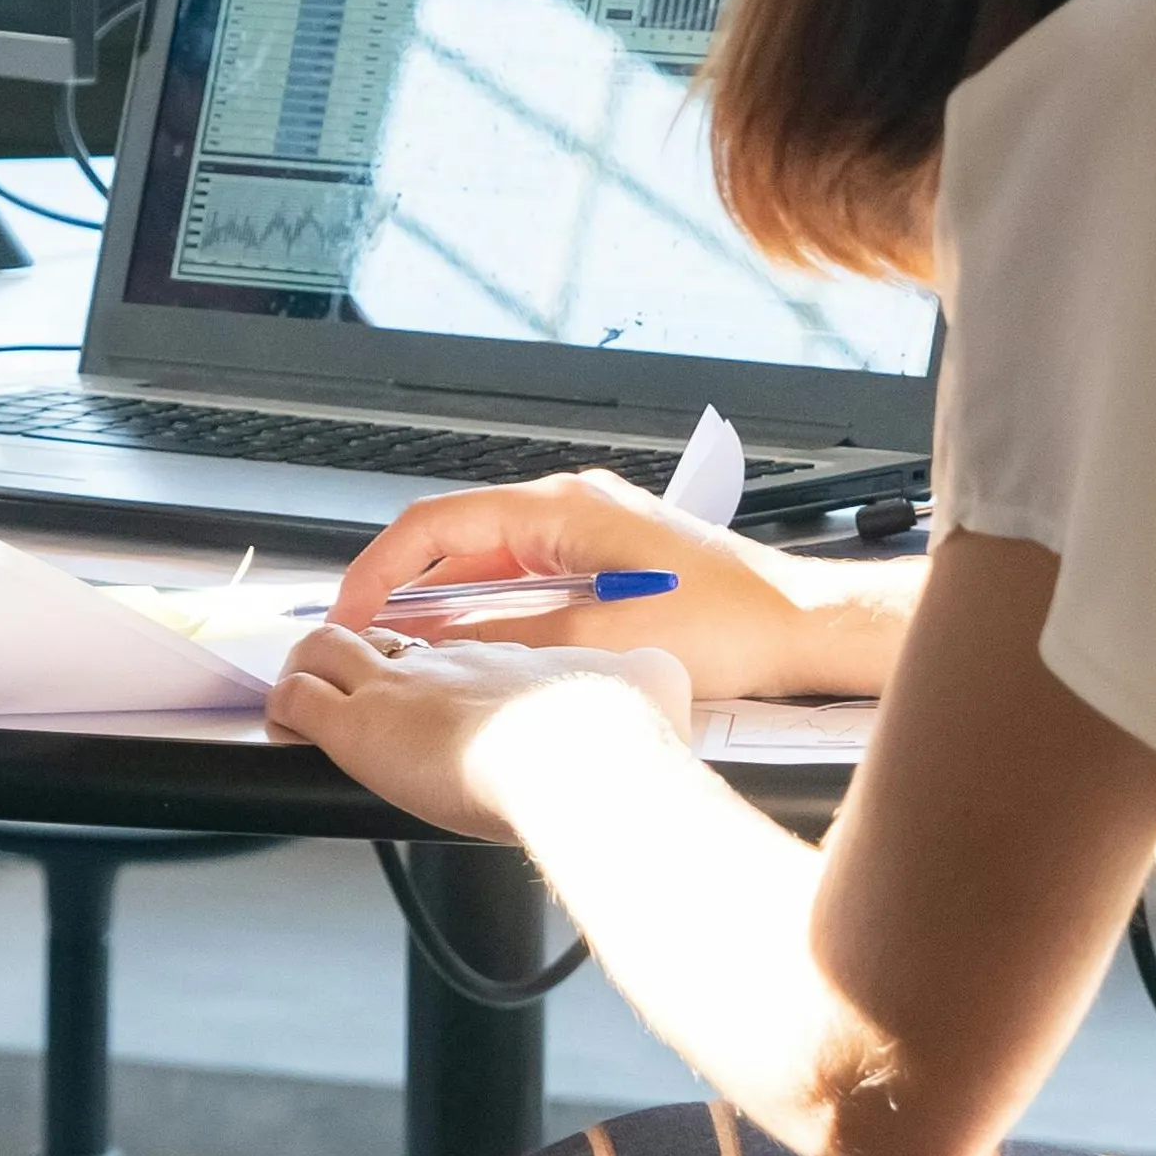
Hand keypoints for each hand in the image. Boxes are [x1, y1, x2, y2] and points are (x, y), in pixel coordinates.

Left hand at [267, 623, 693, 839]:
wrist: (591, 756)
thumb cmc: (625, 732)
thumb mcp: (652, 681)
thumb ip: (647, 678)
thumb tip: (658, 679)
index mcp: (514, 654)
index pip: (454, 643)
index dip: (431, 659)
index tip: (429, 682)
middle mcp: (449, 660)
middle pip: (379, 631)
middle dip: (358, 652)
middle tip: (352, 683)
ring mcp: (399, 686)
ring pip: (324, 650)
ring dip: (311, 670)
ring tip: (305, 697)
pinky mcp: (361, 722)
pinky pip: (299, 696)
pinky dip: (285, 707)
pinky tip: (287, 726)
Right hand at [326, 467, 892, 706]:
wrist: (807, 627)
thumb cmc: (730, 625)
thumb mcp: (601, 641)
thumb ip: (510, 639)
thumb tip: (440, 649)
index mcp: (560, 508)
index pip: (438, 525)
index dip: (381, 568)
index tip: (348, 610)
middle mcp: (570, 506)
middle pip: (457, 537)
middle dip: (403, 586)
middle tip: (365, 636)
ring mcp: (591, 528)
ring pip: (490, 559)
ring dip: (446, 600)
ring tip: (410, 649)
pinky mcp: (609, 556)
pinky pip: (525, 573)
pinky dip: (489, 606)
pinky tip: (479, 646)